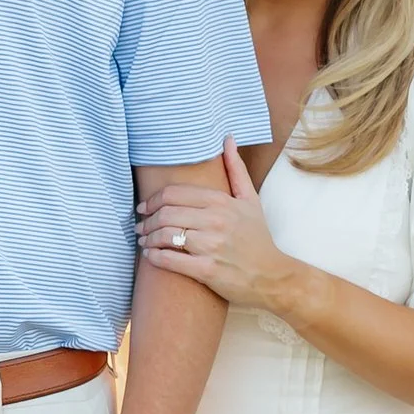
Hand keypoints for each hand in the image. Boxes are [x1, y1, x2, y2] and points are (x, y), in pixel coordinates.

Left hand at [135, 142, 289, 309]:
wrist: (273, 276)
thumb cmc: (258, 238)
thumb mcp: (250, 200)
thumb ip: (236, 169)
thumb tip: (227, 137)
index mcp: (221, 202)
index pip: (174, 194)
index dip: (152, 200)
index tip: (144, 207)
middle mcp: (215, 221)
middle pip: (165, 214)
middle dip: (146, 221)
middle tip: (140, 226)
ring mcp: (211, 246)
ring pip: (165, 235)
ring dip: (147, 239)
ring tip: (143, 241)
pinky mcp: (207, 270)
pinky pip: (170, 260)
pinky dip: (155, 257)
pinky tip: (151, 256)